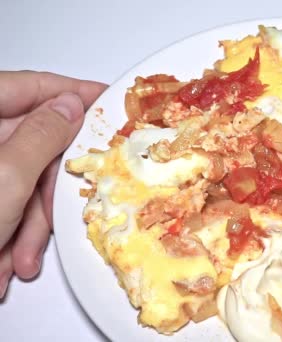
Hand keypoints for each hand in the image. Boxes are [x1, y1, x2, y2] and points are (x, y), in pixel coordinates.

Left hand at [0, 71, 106, 297]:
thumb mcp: (6, 180)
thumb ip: (43, 137)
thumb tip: (69, 107)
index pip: (27, 86)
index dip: (72, 91)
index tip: (108, 98)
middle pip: (31, 144)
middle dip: (48, 188)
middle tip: (70, 208)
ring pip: (22, 181)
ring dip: (29, 223)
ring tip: (21, 257)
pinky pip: (6, 203)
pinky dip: (10, 234)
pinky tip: (3, 260)